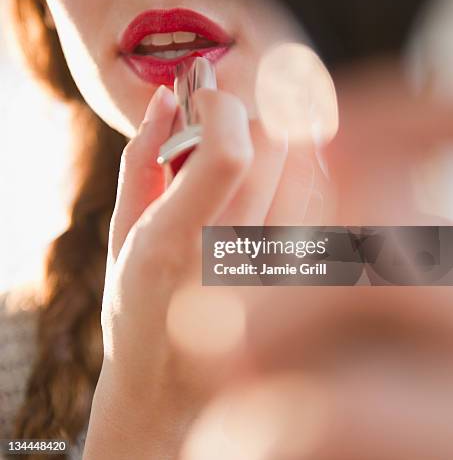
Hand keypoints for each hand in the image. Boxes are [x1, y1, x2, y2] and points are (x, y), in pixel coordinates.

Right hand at [83, 82, 308, 458]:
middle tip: (223, 124)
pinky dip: (299, 173)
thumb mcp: (120, 230)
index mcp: (175, 241)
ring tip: (245, 156)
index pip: (229, 153)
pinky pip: (321, 200)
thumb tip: (167, 96)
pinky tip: (271, 183)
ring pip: (308, 168)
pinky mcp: (300, 279)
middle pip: (276, 148)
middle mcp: (233, 257)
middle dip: (249, 115)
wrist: (169, 383)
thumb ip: (141, 156)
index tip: (203, 99)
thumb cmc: (135, 302)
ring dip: (278, 140)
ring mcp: (275, 272)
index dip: (222, 107)